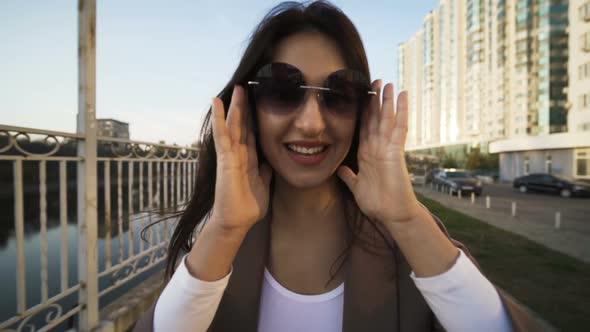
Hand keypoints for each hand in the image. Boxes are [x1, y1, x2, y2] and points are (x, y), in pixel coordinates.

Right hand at [210, 85, 272, 232]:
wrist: (236, 222)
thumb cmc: (248, 207)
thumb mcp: (263, 186)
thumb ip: (265, 172)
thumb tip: (270, 163)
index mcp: (248, 159)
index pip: (252, 133)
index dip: (255, 118)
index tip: (259, 101)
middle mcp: (238, 154)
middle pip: (243, 125)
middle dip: (245, 106)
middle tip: (247, 86)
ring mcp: (230, 155)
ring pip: (234, 125)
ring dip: (235, 106)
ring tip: (237, 87)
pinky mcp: (225, 159)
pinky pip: (222, 135)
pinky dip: (220, 118)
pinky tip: (217, 102)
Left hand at [337, 81, 420, 224]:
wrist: (391, 214)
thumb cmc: (377, 202)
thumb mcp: (356, 186)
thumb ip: (349, 176)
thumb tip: (340, 169)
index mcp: (367, 153)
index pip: (364, 127)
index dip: (363, 111)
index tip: (361, 95)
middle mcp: (378, 147)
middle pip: (376, 118)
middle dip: (375, 100)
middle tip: (375, 80)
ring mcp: (388, 148)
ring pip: (387, 119)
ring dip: (387, 101)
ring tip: (388, 83)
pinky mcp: (396, 151)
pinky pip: (399, 128)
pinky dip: (401, 111)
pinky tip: (403, 97)